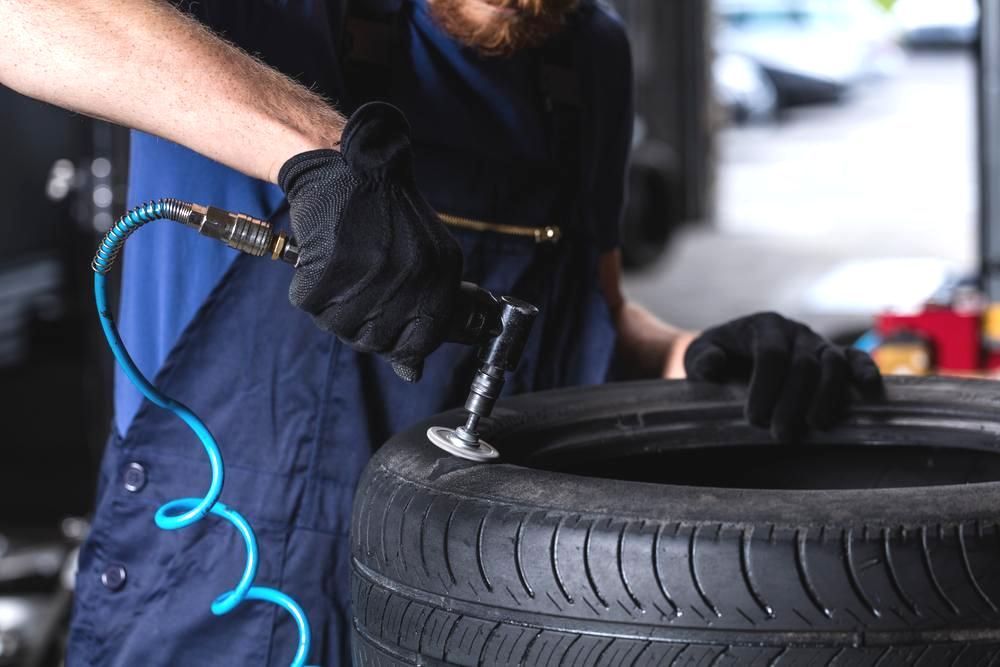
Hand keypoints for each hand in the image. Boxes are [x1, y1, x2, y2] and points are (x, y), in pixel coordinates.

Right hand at [278, 102, 462, 381]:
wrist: (350, 165)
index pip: (422, 341)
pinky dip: (309, 289)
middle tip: (356, 294)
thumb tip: (411, 372)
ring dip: (332, 309)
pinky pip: (311, 304)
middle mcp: (410, 274)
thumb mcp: (425, 256)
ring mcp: (370, 270)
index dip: (402, 348)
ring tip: (339, 274)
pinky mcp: (330, 264)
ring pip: (340, 328)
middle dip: (361, 326)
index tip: (389, 337)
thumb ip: (424, 312)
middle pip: (376, 340)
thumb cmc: (388, 214)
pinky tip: (320, 262)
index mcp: (439, 272)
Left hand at [684, 312, 882, 439]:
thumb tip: (712, 364)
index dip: (765, 387)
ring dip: (827, 396)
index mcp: (762, 325)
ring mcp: (817, 342)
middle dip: (792, 401)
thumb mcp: (699, 355)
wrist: (733, 355)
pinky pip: (855, 358)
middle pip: (803, 363)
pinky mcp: (835, 357)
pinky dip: (865, 370)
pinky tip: (870, 390)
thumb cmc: (717, 357)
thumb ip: (702, 359)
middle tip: (780, 435)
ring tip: (816, 425)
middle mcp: (794, 331)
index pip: (771, 353)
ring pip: (832, 363)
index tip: (754, 419)